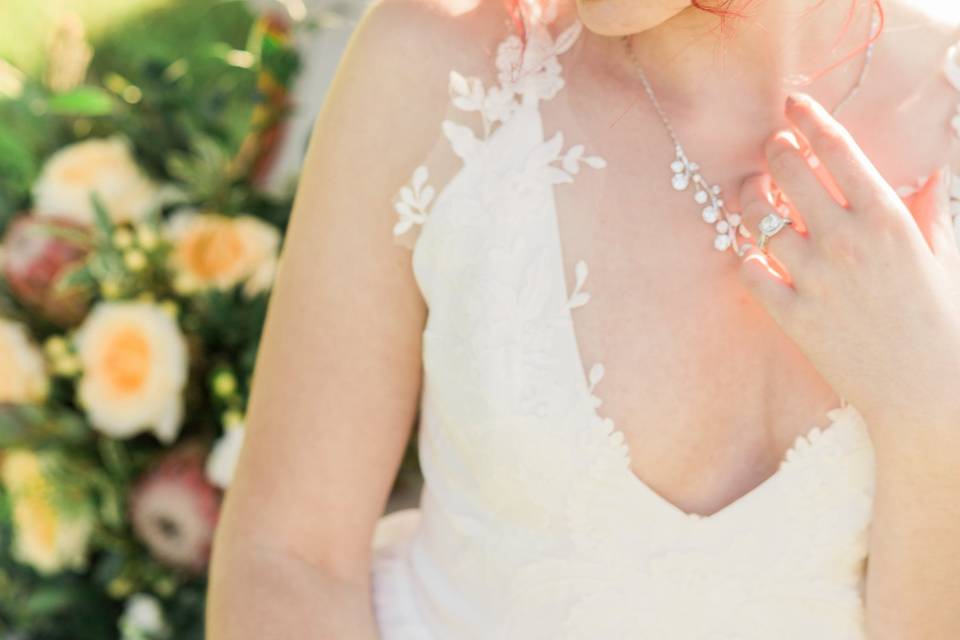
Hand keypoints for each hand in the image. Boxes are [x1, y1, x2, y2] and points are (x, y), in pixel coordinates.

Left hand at [736, 92, 959, 449]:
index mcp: (886, 217)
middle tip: (771, 149)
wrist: (928, 390)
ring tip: (753, 195)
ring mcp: (814, 278)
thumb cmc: (940, 319)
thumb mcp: (941, 255)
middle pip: (788, 172)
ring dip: (749, 199)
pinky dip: (745, 258)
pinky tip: (753, 255)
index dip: (808, 119)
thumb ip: (927, 210)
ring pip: (758, 218)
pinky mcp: (792, 315)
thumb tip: (932, 171)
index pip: (837, 150)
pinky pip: (749, 272)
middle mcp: (845, 240)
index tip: (791, 104)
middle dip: (773, 151)